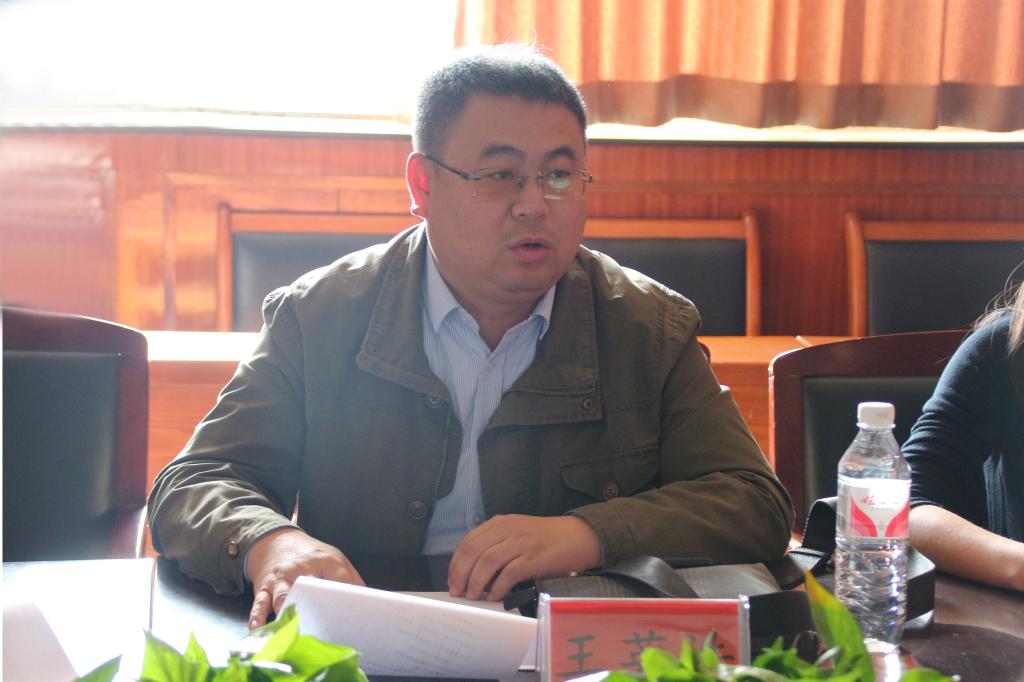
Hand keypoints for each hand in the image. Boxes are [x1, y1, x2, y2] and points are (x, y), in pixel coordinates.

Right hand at [246, 528, 363, 628]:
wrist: (276, 541)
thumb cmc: (310, 556)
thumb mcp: (334, 558)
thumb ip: (351, 579)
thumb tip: (367, 601)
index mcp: (325, 561)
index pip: (338, 578)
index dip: (344, 597)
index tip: (350, 616)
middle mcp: (302, 568)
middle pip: (309, 588)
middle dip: (314, 606)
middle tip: (323, 628)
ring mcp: (281, 578)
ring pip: (282, 596)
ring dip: (287, 613)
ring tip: (292, 631)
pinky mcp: (264, 588)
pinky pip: (259, 603)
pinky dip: (257, 617)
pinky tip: (258, 629)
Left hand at [448, 515, 600, 600]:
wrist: (577, 536)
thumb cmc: (545, 539)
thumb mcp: (516, 534)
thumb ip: (496, 545)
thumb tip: (473, 572)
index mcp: (500, 523)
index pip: (468, 542)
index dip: (456, 563)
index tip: (452, 580)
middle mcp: (508, 530)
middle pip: (473, 551)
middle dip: (461, 574)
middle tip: (458, 592)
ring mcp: (521, 543)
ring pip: (487, 562)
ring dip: (476, 582)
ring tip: (473, 596)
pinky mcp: (534, 558)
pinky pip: (509, 573)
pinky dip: (498, 587)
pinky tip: (495, 596)